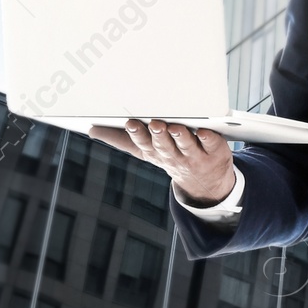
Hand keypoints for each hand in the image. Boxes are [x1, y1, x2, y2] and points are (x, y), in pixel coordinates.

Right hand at [88, 119, 234, 206]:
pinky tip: (205, 131)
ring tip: (175, 127)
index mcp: (154, 152)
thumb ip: (120, 139)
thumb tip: (92, 130)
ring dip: (180, 137)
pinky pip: (212, 144)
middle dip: (158, 135)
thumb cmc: (171, 157)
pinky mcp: (215, 152)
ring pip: (186, 145)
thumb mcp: (145, 151)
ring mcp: (194, 156)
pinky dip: (209, 138)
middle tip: (155, 124)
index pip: (143, 144)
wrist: (205, 183)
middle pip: (164, 145)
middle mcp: (173, 156)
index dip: (137, 135)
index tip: (131, 123)